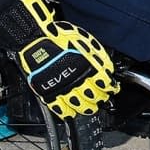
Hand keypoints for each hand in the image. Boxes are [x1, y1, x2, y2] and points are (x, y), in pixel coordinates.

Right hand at [0, 0, 118, 118]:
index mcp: (89, 67)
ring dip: (88, 107)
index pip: (105, 84)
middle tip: (102, 98)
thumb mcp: (84, 41)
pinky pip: (61, 108)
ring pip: (80, 105)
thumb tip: (107, 68)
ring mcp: (64, 88)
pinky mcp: (49, 93)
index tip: (112, 88)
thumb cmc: (59, 37)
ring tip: (91, 107)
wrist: (37, 39)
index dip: (110, 87)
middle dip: (101, 99)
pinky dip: (68, 112)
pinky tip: (72, 112)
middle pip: (95, 97)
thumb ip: (97, 56)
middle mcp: (78, 80)